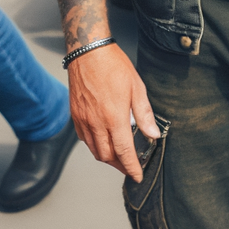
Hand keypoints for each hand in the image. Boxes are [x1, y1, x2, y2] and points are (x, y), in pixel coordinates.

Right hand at [67, 43, 159, 180]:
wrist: (88, 53)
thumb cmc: (114, 66)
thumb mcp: (137, 88)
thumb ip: (144, 114)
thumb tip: (153, 135)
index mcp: (113, 118)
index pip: (124, 152)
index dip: (131, 167)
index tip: (138, 176)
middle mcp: (95, 123)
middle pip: (107, 156)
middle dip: (120, 166)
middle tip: (130, 168)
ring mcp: (83, 120)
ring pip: (94, 150)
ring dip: (107, 158)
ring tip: (119, 159)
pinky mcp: (75, 116)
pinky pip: (84, 139)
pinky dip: (95, 147)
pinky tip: (103, 143)